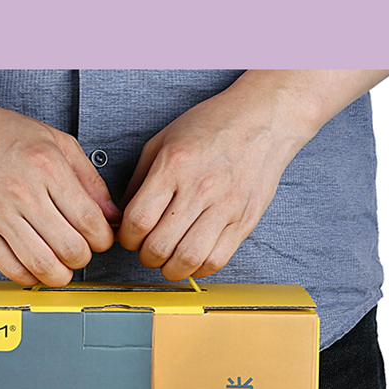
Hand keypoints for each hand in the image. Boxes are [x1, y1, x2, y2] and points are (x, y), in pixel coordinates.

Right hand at [0, 69, 119, 286]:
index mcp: (47, 167)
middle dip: (84, 257)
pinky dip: (30, 278)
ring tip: (62, 267)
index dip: (103, 239)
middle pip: (70, 247)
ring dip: (61, 274)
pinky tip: (36, 268)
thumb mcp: (57, 143)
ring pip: (42, 264)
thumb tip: (112, 216)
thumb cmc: (4, 135)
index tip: (100, 240)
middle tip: (81, 252)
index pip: (89, 221)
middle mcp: (22, 191)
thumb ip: (90, 180)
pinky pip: (11, 269)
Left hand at [117, 70, 388, 280]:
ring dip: (170, 269)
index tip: (130, 236)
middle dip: (145, 256)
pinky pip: (217, 260)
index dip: (127, 237)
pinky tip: (193, 258)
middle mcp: (201, 188)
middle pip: (159, 246)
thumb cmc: (212, 126)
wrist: (263, 119)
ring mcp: (226, 207)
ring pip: (188, 260)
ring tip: (169, 259)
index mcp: (174, 166)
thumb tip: (124, 216)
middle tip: (148, 249)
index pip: (138, 220)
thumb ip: (140, 180)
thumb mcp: (163, 141)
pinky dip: (198, 268)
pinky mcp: (245, 220)